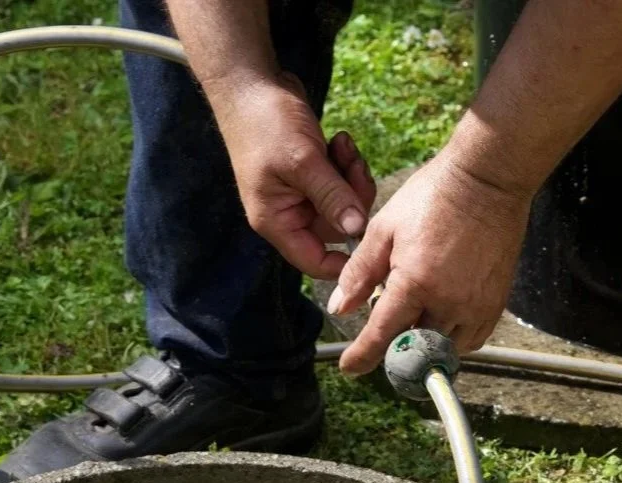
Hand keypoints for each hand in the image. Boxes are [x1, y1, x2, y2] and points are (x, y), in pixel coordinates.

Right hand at [211, 73, 376, 279]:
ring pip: (343, 205)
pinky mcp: (312, 175)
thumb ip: (332, 197)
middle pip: (336, 230)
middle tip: (355, 165)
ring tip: (344, 145)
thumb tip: (358, 230)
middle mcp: (288, 214)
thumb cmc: (266, 122)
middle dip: (353, 199)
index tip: (370, 241)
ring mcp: (301, 195)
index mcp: (277, 222)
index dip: (344, 262)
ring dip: (352, 176)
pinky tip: (340, 140)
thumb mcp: (303, 161)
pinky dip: (346, 164)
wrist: (250, 81)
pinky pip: (340, 183)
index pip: (314, 262)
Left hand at [328, 152, 531, 374]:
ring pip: (443, 349)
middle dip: (394, 347)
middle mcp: (448, 302)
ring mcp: (475, 306)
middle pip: (413, 348)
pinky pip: (471, 341)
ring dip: (424, 344)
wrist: (488, 180)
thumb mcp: (384, 228)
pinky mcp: (495, 304)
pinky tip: (440, 321)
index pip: (382, 335)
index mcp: (415, 282)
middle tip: (384, 333)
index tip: (349, 367)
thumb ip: (359, 272)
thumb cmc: (433, 197)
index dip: (362, 357)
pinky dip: (452, 340)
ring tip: (414, 321)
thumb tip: (340, 308)